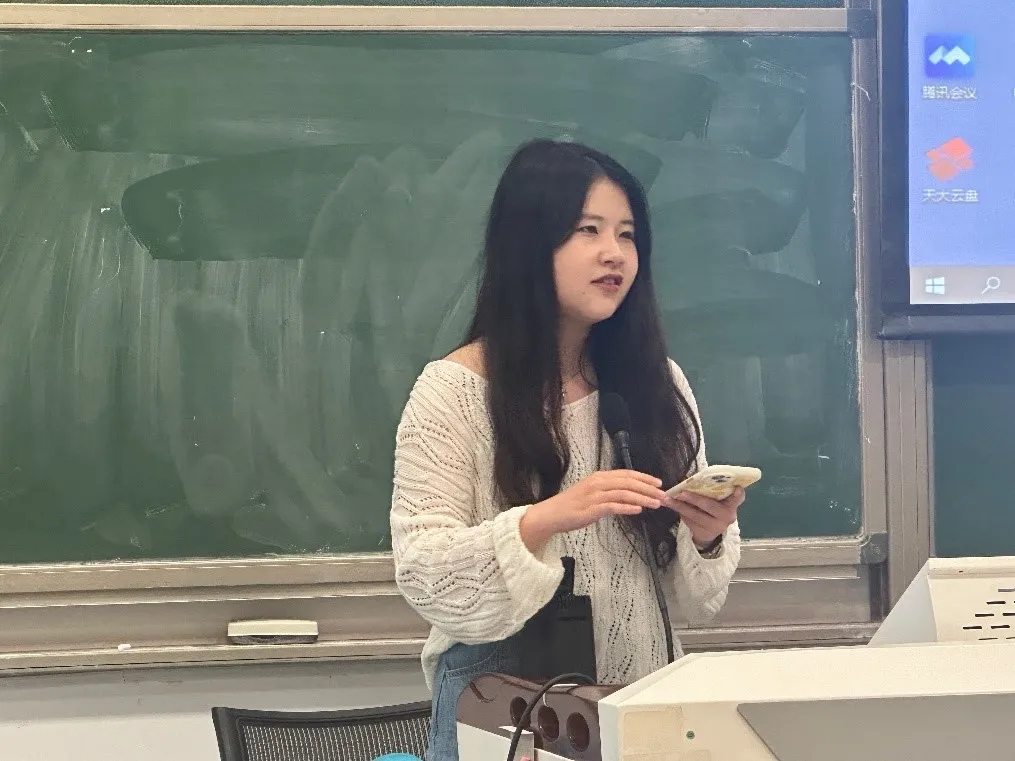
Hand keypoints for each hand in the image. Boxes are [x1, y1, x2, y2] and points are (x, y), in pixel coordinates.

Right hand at [519, 470, 666, 552]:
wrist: (551, 515)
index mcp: (599, 477)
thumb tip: (630, 497)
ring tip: (656, 504)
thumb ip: (609, 493)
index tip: (659, 483)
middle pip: (628, 482)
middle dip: (648, 488)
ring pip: (624, 493)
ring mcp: (594, 495)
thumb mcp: (592, 494)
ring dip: (642, 498)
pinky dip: (627, 507)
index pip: (626, 474)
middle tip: (664, 495)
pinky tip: (638, 510)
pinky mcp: (591, 509)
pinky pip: (613, 506)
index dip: (644, 477)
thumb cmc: (571, 506)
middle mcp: (597, 483)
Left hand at [666, 487, 743, 547]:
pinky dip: (680, 513)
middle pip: (710, 506)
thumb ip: (715, 490)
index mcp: (732, 505)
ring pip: (695, 515)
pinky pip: (689, 522)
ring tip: (668, 499)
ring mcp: (715, 527)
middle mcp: (727, 517)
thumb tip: (695, 477)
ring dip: (680, 506)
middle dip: (694, 498)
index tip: (737, 488)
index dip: (738, 494)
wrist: (711, 532)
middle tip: (681, 492)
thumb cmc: (714, 508)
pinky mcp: (703, 533)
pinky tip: (672, 506)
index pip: (738, 499)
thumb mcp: (718, 500)